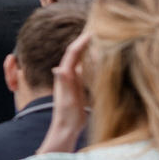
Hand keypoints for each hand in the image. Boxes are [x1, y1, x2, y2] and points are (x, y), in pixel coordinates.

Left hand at [42, 34, 89, 151]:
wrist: (66, 129)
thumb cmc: (66, 116)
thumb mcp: (66, 100)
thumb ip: (63, 84)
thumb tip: (57, 68)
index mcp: (64, 75)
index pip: (72, 54)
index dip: (81, 42)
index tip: (92, 32)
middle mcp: (67, 75)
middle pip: (76, 53)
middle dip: (85, 41)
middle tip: (98, 30)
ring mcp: (73, 80)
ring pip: (81, 60)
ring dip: (89, 50)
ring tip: (101, 40)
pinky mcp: (78, 86)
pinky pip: (85, 70)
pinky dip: (92, 62)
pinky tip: (100, 60)